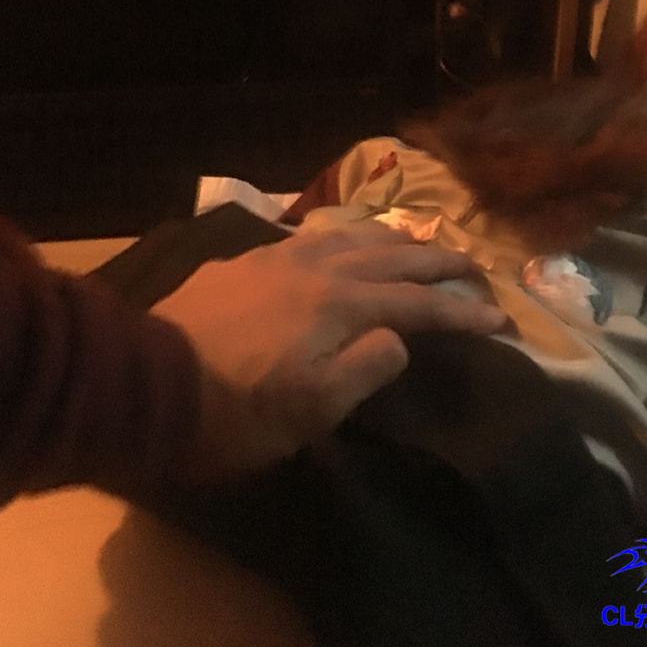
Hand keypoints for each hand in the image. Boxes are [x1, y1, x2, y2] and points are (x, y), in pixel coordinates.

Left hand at [153, 225, 505, 480]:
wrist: (148, 383)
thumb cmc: (236, 410)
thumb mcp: (311, 409)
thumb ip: (365, 367)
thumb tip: (398, 338)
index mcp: (340, 305)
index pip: (418, 303)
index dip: (461, 310)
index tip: (498, 317)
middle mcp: (317, 268)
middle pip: (392, 256)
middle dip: (438, 262)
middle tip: (474, 266)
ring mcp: (277, 258)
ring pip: (351, 236)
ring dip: (392, 240)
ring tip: (416, 244)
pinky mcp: (245, 261)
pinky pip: (311, 237)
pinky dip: (344, 237)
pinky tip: (340, 242)